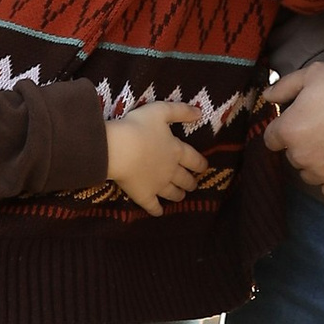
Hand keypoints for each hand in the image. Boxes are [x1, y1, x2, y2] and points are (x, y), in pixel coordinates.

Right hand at [106, 96, 212, 217]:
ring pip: (172, 193)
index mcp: (176, 150)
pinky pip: (152, 206)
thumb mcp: (161, 110)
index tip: (204, 167)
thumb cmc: (138, 127)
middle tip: (193, 185)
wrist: (120, 149)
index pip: (194, 159)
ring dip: (178, 195)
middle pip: (185, 179)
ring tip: (181, 197)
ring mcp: (158, 185)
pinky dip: (157, 210)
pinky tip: (159, 213)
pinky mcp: (144, 196)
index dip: (200, 164)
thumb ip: (181, 111)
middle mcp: (171, 170)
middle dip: (190, 182)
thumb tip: (200, 112)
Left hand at [262, 63, 323, 204]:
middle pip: (293, 155)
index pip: (272, 138)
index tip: (300, 122)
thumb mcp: (314, 74)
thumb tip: (267, 96)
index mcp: (289, 130)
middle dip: (303, 144)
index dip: (284, 129)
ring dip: (317, 163)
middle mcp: (300, 156)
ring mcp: (321, 173)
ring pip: (309, 173)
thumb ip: (285, 86)